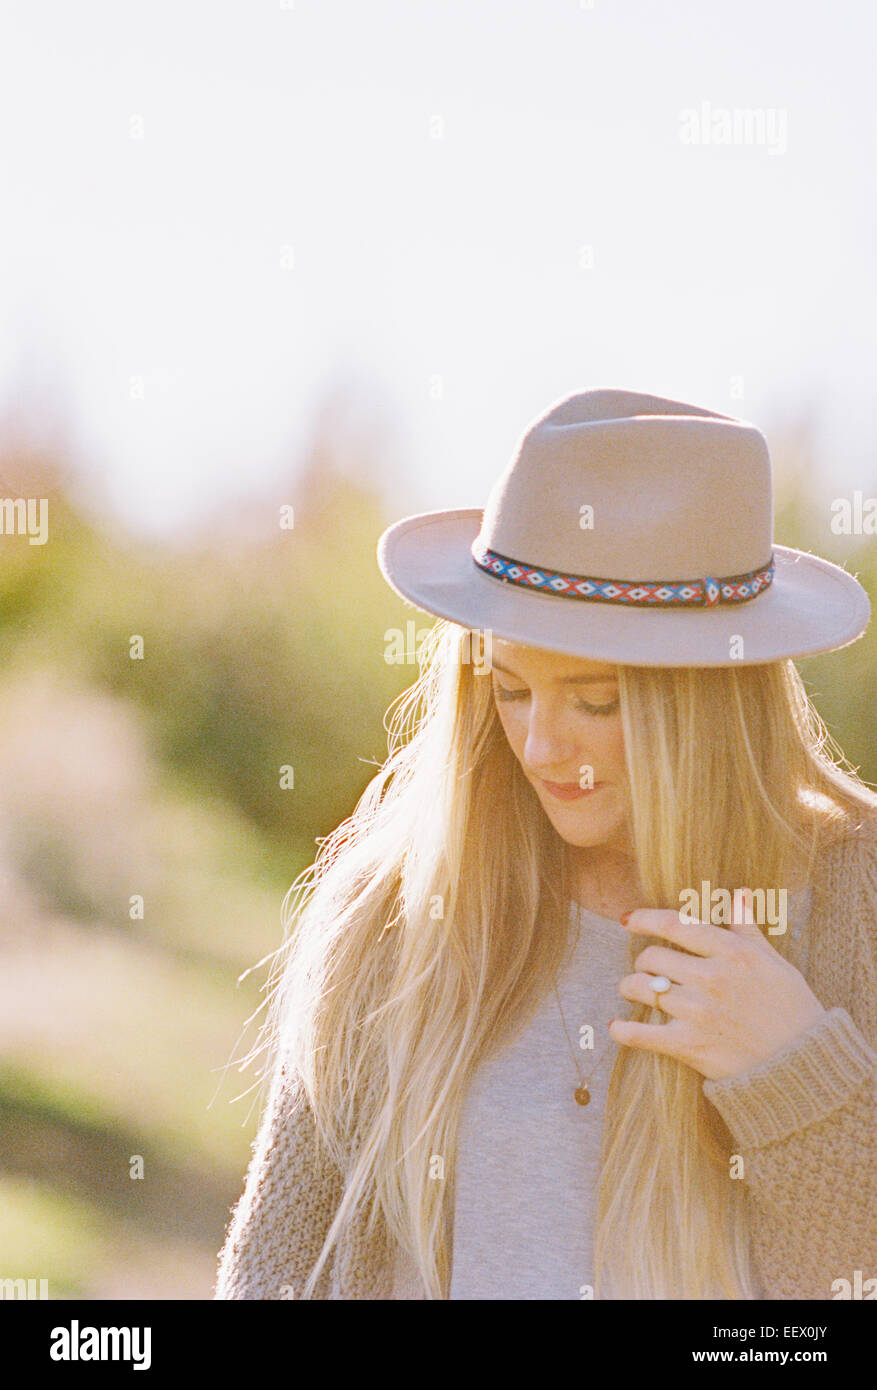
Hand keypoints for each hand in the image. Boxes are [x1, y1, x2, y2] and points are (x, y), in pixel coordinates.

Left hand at [609, 888, 826, 1080]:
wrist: (803, 1065)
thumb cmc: (792, 1010)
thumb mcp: (775, 963)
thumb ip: (748, 929)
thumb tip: (740, 894)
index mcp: (732, 953)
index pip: (674, 925)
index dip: (644, 919)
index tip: (627, 920)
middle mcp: (711, 977)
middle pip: (652, 957)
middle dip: (643, 961)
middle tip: (645, 969)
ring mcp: (698, 1012)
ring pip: (640, 989)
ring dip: (629, 988)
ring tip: (631, 991)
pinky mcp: (689, 1045)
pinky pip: (640, 1034)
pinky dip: (622, 1030)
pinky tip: (616, 1025)